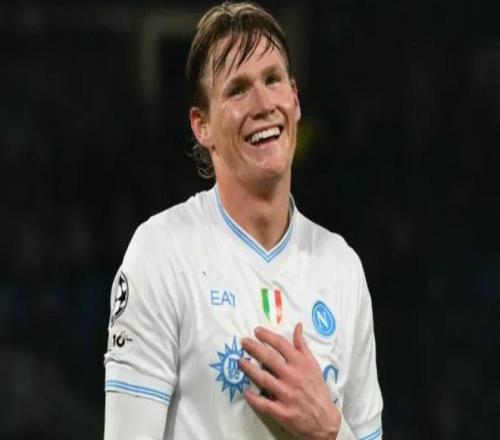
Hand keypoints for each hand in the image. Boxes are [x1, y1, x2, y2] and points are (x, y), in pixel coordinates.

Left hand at [239, 323, 340, 439]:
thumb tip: (297, 326)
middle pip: (269, 359)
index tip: (256, 331)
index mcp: (301, 364)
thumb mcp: (313, 364)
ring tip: (240, 362)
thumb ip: (302, 345)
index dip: (267, 336)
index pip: (281, 344)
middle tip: (243, 342)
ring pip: (264, 379)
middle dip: (254, 348)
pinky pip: (263, 403)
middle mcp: (293, 377)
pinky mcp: (282, 412)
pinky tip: (246, 391)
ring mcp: (287, 395)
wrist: (324, 420)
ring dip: (249, 369)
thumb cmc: (317, 389)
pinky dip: (253, 398)